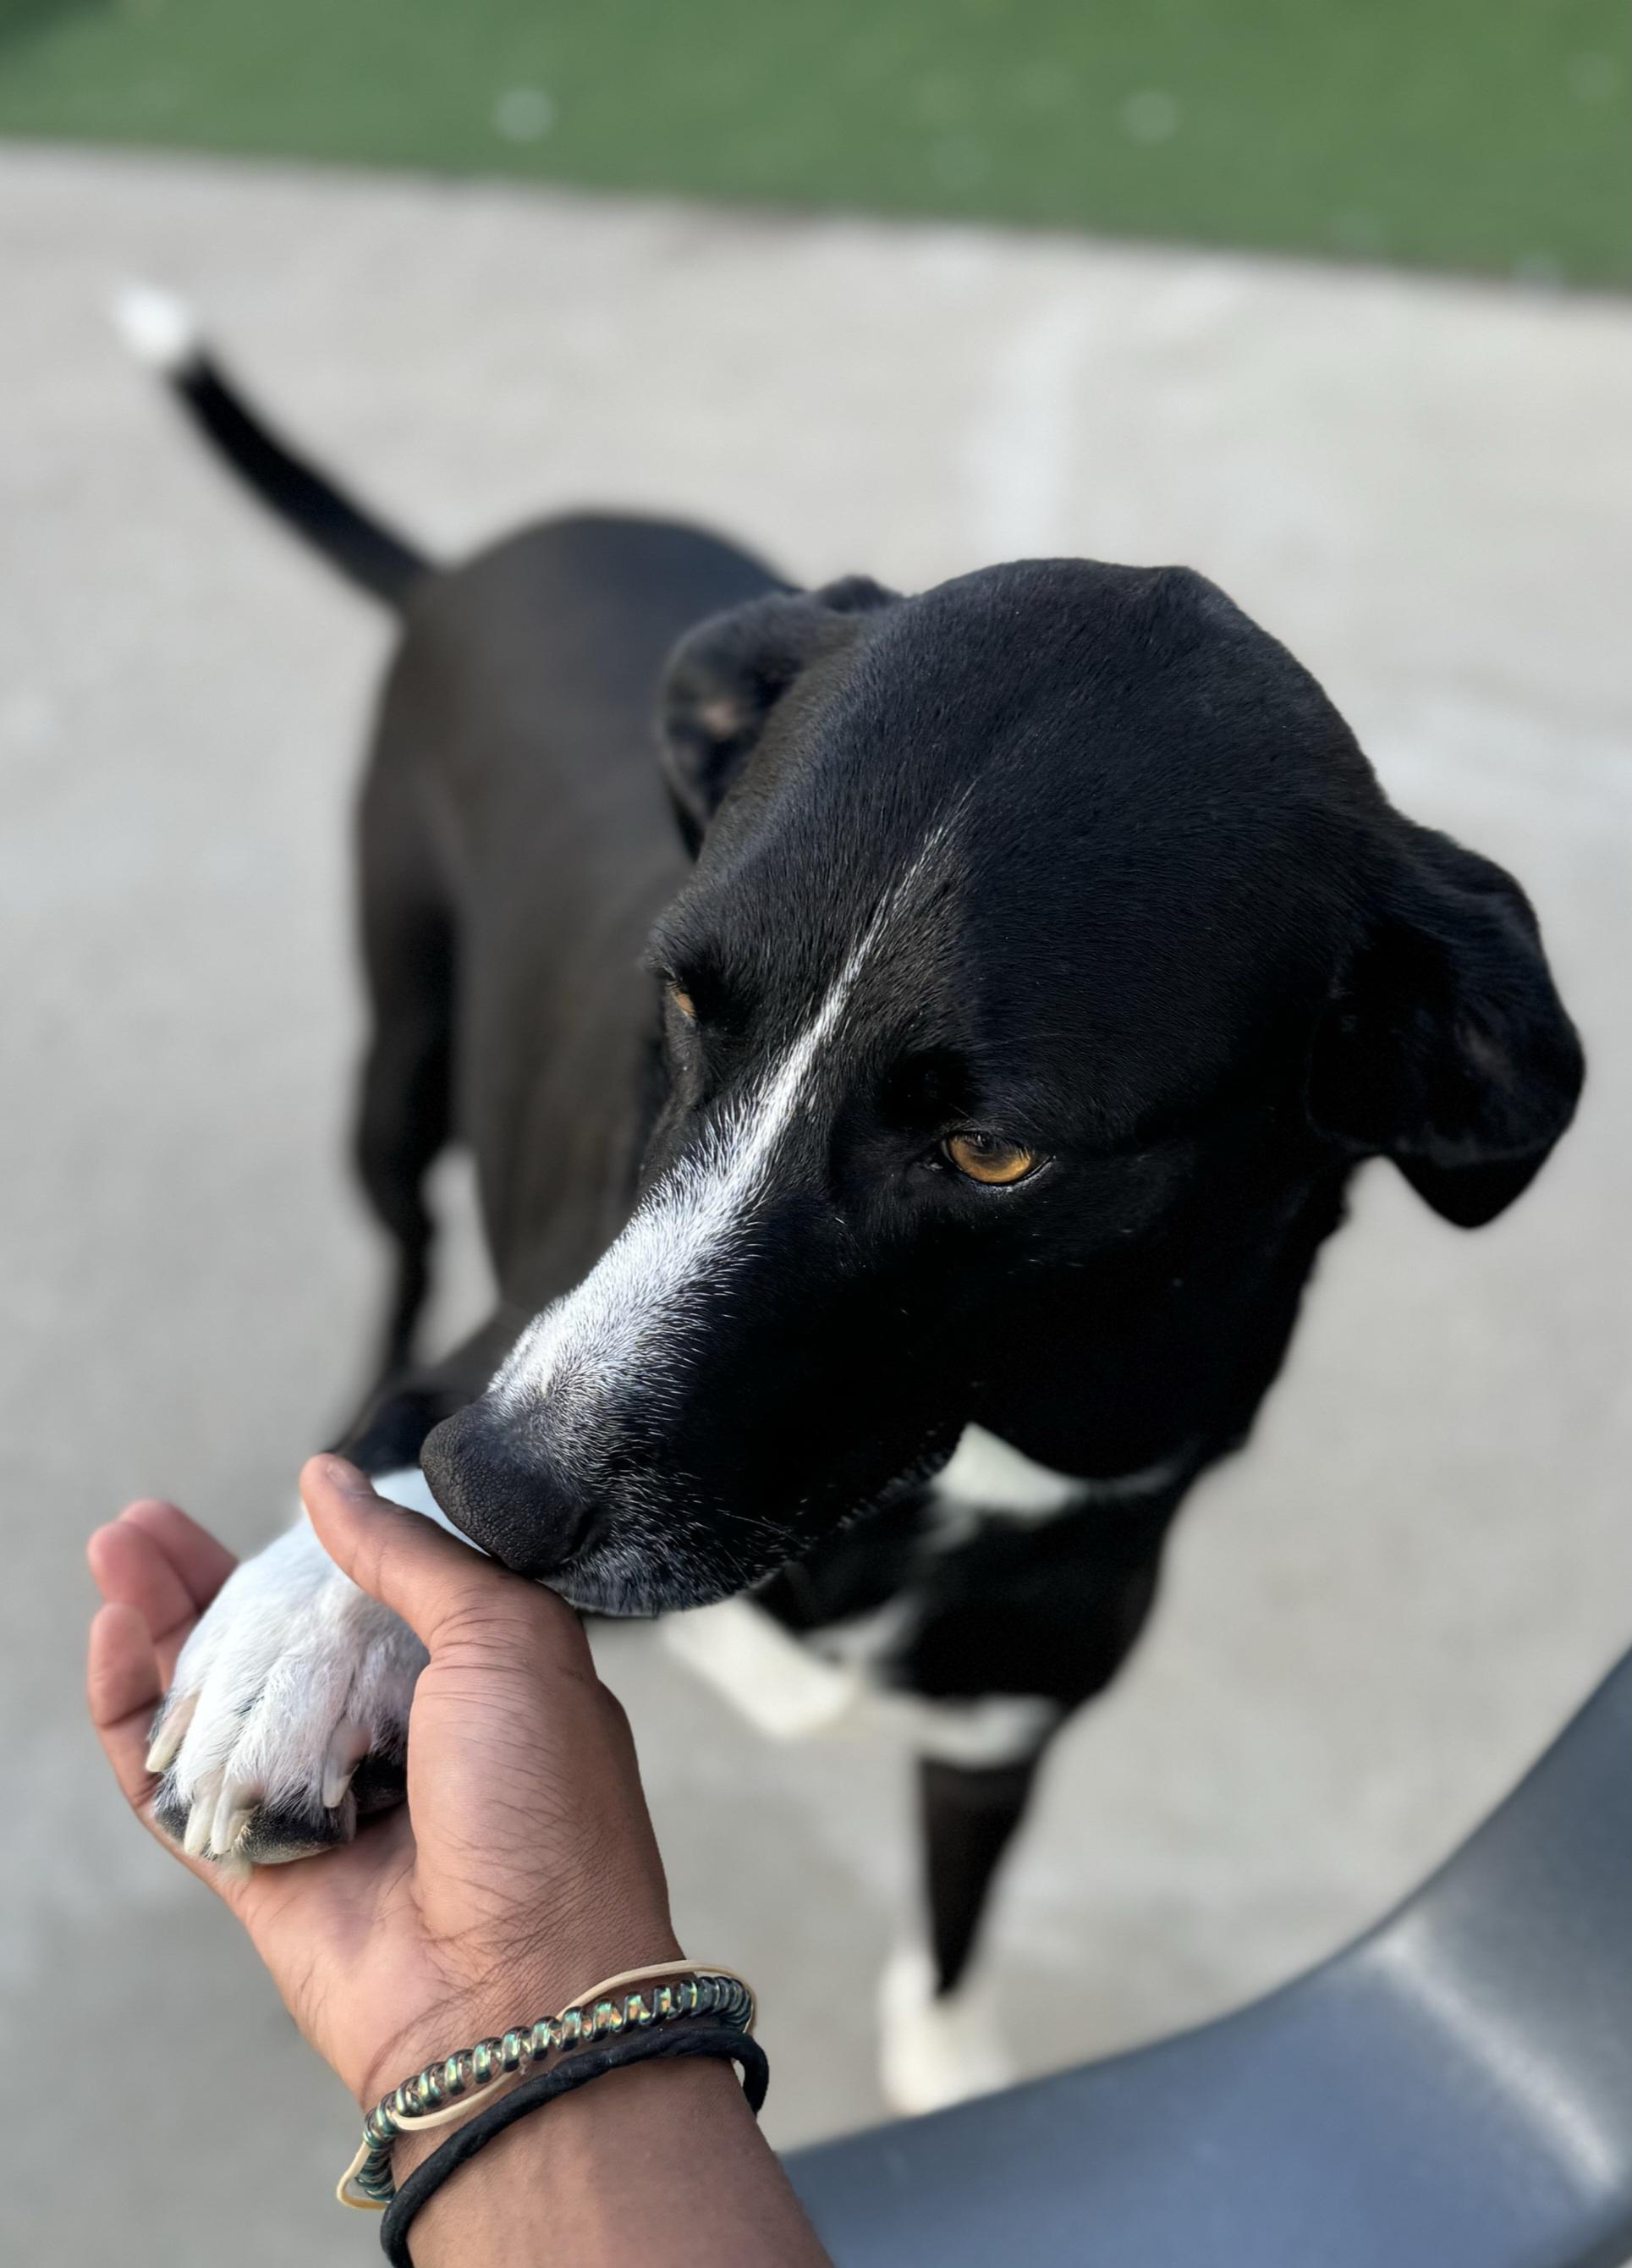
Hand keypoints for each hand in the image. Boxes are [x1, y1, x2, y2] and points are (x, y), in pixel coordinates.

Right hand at [86, 1457, 681, 2110]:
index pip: (383, 1597)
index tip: (277, 1492)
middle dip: (211, 1576)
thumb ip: (409, 1555)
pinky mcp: (263, 1872)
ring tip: (116, 1550)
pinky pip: (180, 1787)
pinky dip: (137, 1719)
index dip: (323, 1546)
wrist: (523, 1994)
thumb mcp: (507, 1638)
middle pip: (281, 1642)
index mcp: (479, 1684)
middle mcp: (401, 1741)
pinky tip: (113, 1643)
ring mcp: (327, 1807)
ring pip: (221, 1703)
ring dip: (162, 1626)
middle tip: (146, 1519)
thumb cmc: (544, 1809)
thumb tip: (327, 1479)